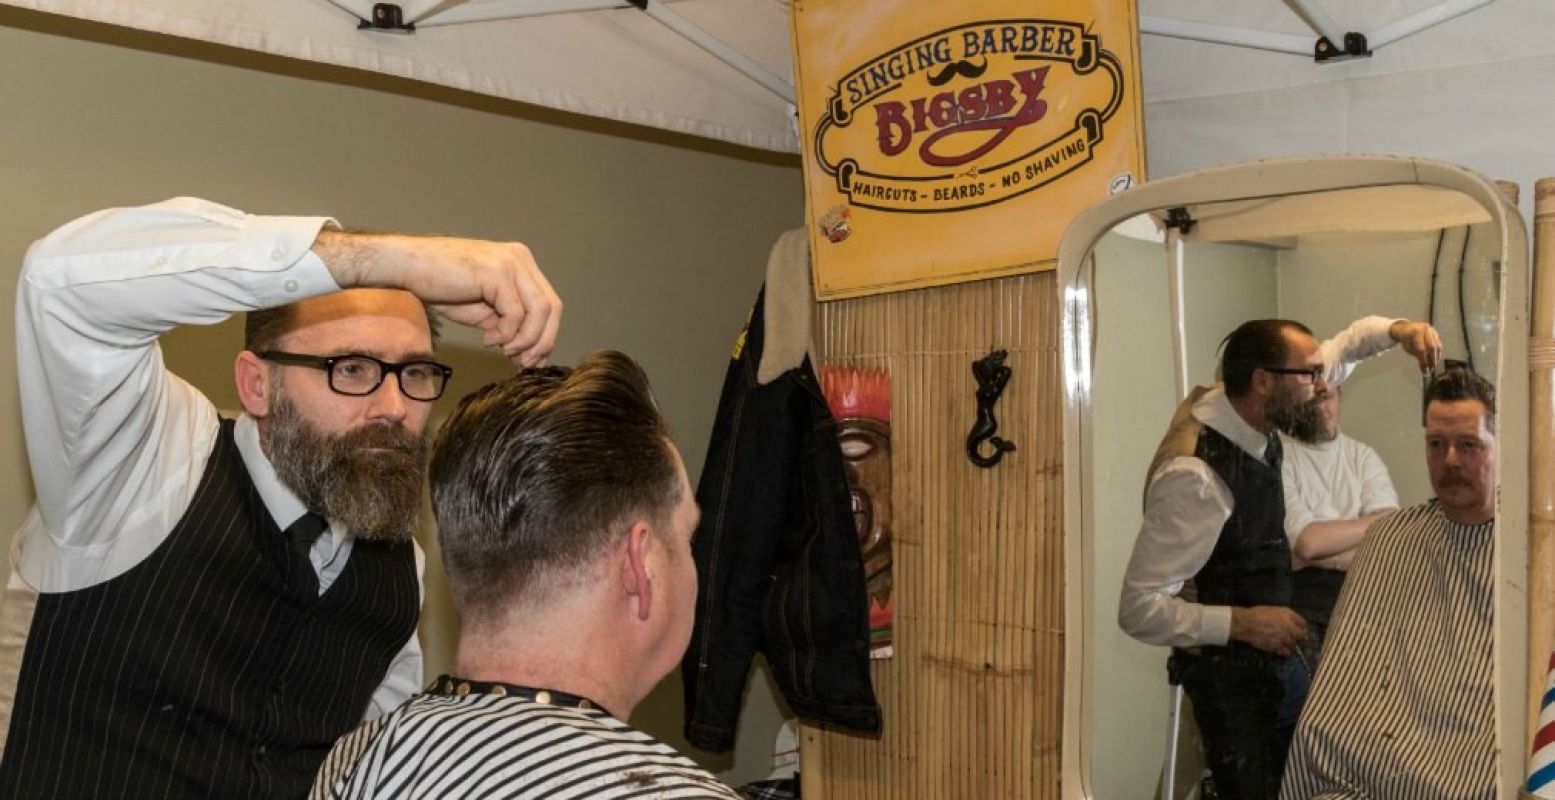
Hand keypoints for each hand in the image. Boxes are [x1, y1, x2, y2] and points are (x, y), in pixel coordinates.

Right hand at [316, 231, 561, 366]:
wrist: (407, 267)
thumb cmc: (440, 286)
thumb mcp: (483, 310)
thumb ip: (508, 324)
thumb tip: (530, 353)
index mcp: (520, 263)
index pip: (549, 303)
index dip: (545, 335)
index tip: (529, 359)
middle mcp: (520, 258)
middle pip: (552, 308)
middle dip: (541, 341)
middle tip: (522, 362)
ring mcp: (510, 263)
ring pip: (539, 312)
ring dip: (525, 340)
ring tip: (504, 350)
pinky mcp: (496, 273)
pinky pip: (515, 314)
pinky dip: (506, 333)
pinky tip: (488, 338)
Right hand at [1230, 605, 1305, 655]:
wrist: (1245, 624)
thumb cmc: (1257, 614)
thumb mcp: (1274, 609)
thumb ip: (1286, 615)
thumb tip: (1294, 623)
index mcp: (1288, 616)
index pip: (1303, 623)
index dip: (1302, 627)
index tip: (1300, 629)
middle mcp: (1288, 627)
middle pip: (1301, 635)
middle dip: (1299, 637)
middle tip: (1295, 638)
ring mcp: (1283, 638)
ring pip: (1294, 645)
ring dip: (1292, 645)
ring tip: (1286, 644)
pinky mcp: (1277, 647)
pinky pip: (1286, 652)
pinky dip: (1285, 651)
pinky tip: (1281, 648)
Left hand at [1388, 319, 1441, 371]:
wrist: (1406, 328)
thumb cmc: (1406, 339)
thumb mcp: (1408, 347)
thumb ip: (1417, 355)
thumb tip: (1426, 366)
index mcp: (1415, 333)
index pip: (1421, 350)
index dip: (1424, 361)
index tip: (1425, 370)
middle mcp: (1425, 330)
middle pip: (1432, 347)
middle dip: (1432, 360)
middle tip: (1431, 368)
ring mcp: (1432, 331)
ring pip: (1437, 346)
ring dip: (1436, 358)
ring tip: (1433, 365)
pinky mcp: (1436, 333)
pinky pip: (1439, 345)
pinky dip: (1438, 353)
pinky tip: (1435, 359)